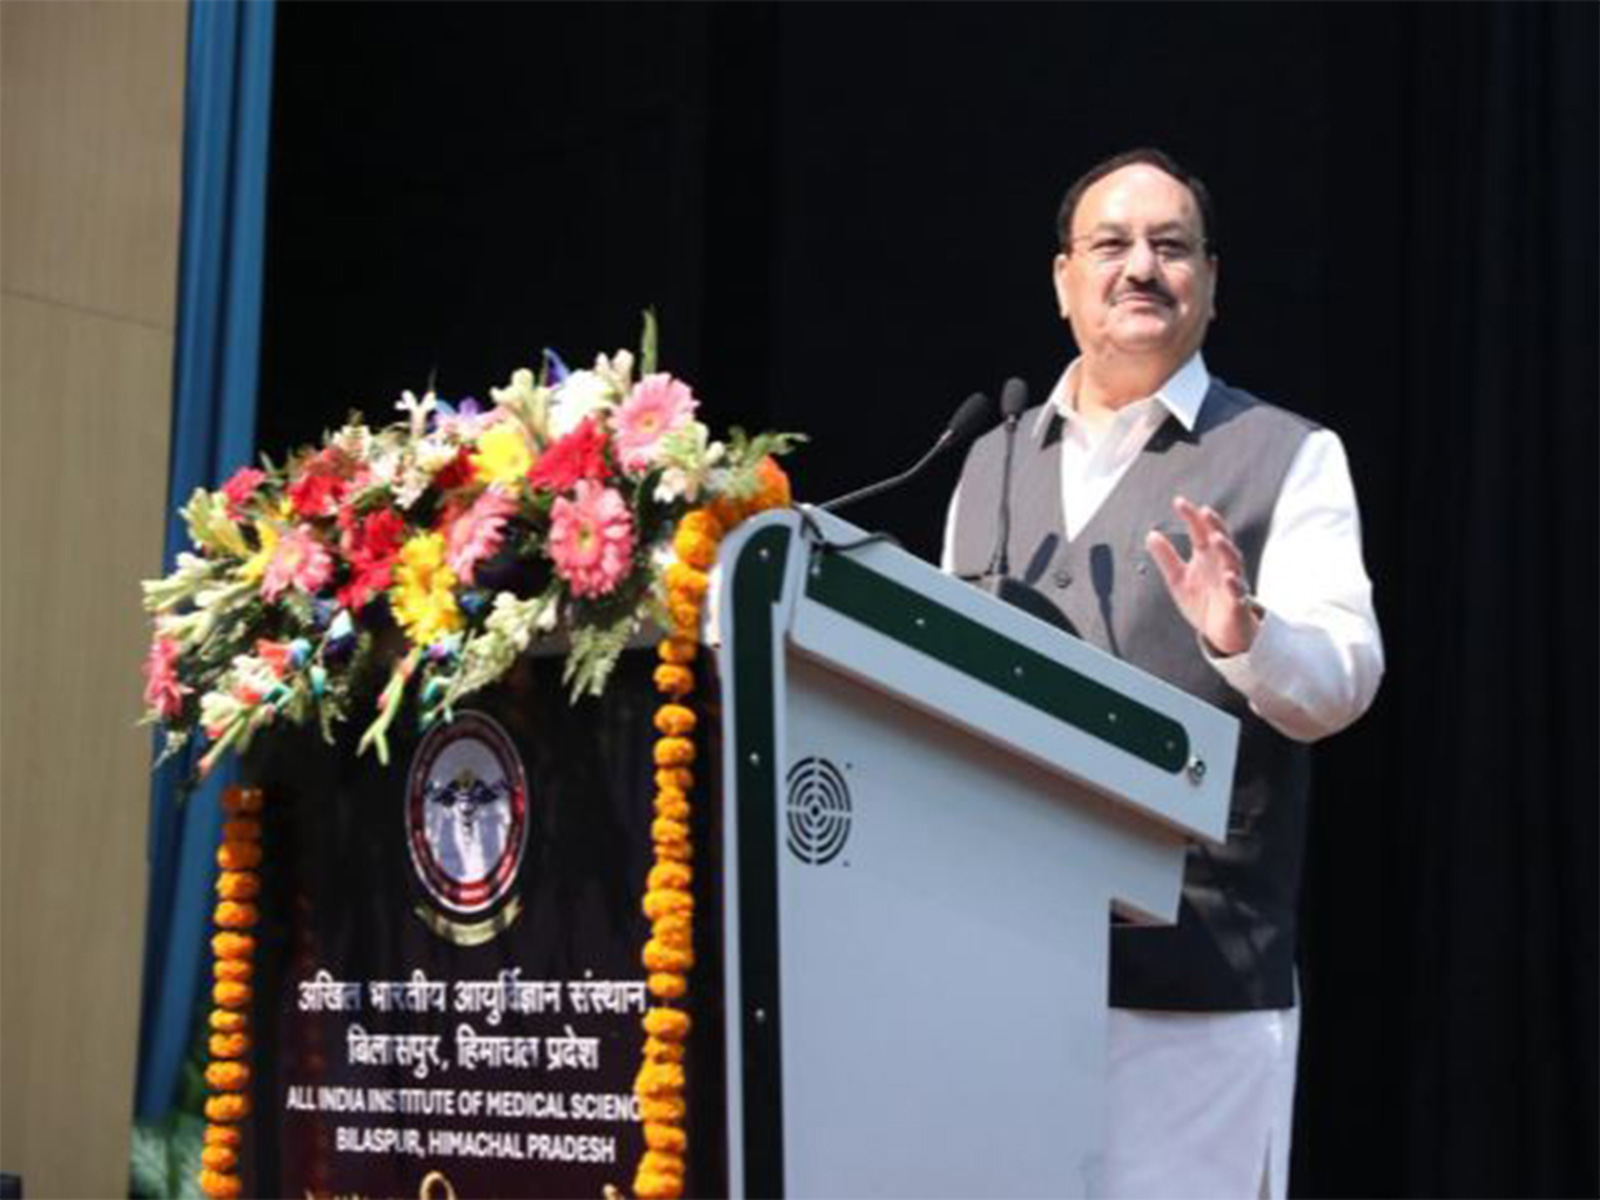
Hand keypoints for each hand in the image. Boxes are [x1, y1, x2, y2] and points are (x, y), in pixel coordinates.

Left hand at [1145, 496, 1260, 656]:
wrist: (1219, 632)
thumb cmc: (1202, 601)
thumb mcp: (1178, 579)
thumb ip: (1166, 557)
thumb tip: (1151, 535)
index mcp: (1206, 556)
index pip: (1200, 531)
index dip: (1191, 517)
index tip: (1179, 502)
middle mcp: (1221, 565)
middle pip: (1220, 540)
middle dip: (1214, 526)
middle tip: (1205, 512)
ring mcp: (1232, 582)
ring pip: (1233, 562)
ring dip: (1226, 549)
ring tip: (1216, 538)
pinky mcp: (1238, 603)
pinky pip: (1239, 592)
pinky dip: (1235, 585)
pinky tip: (1229, 577)